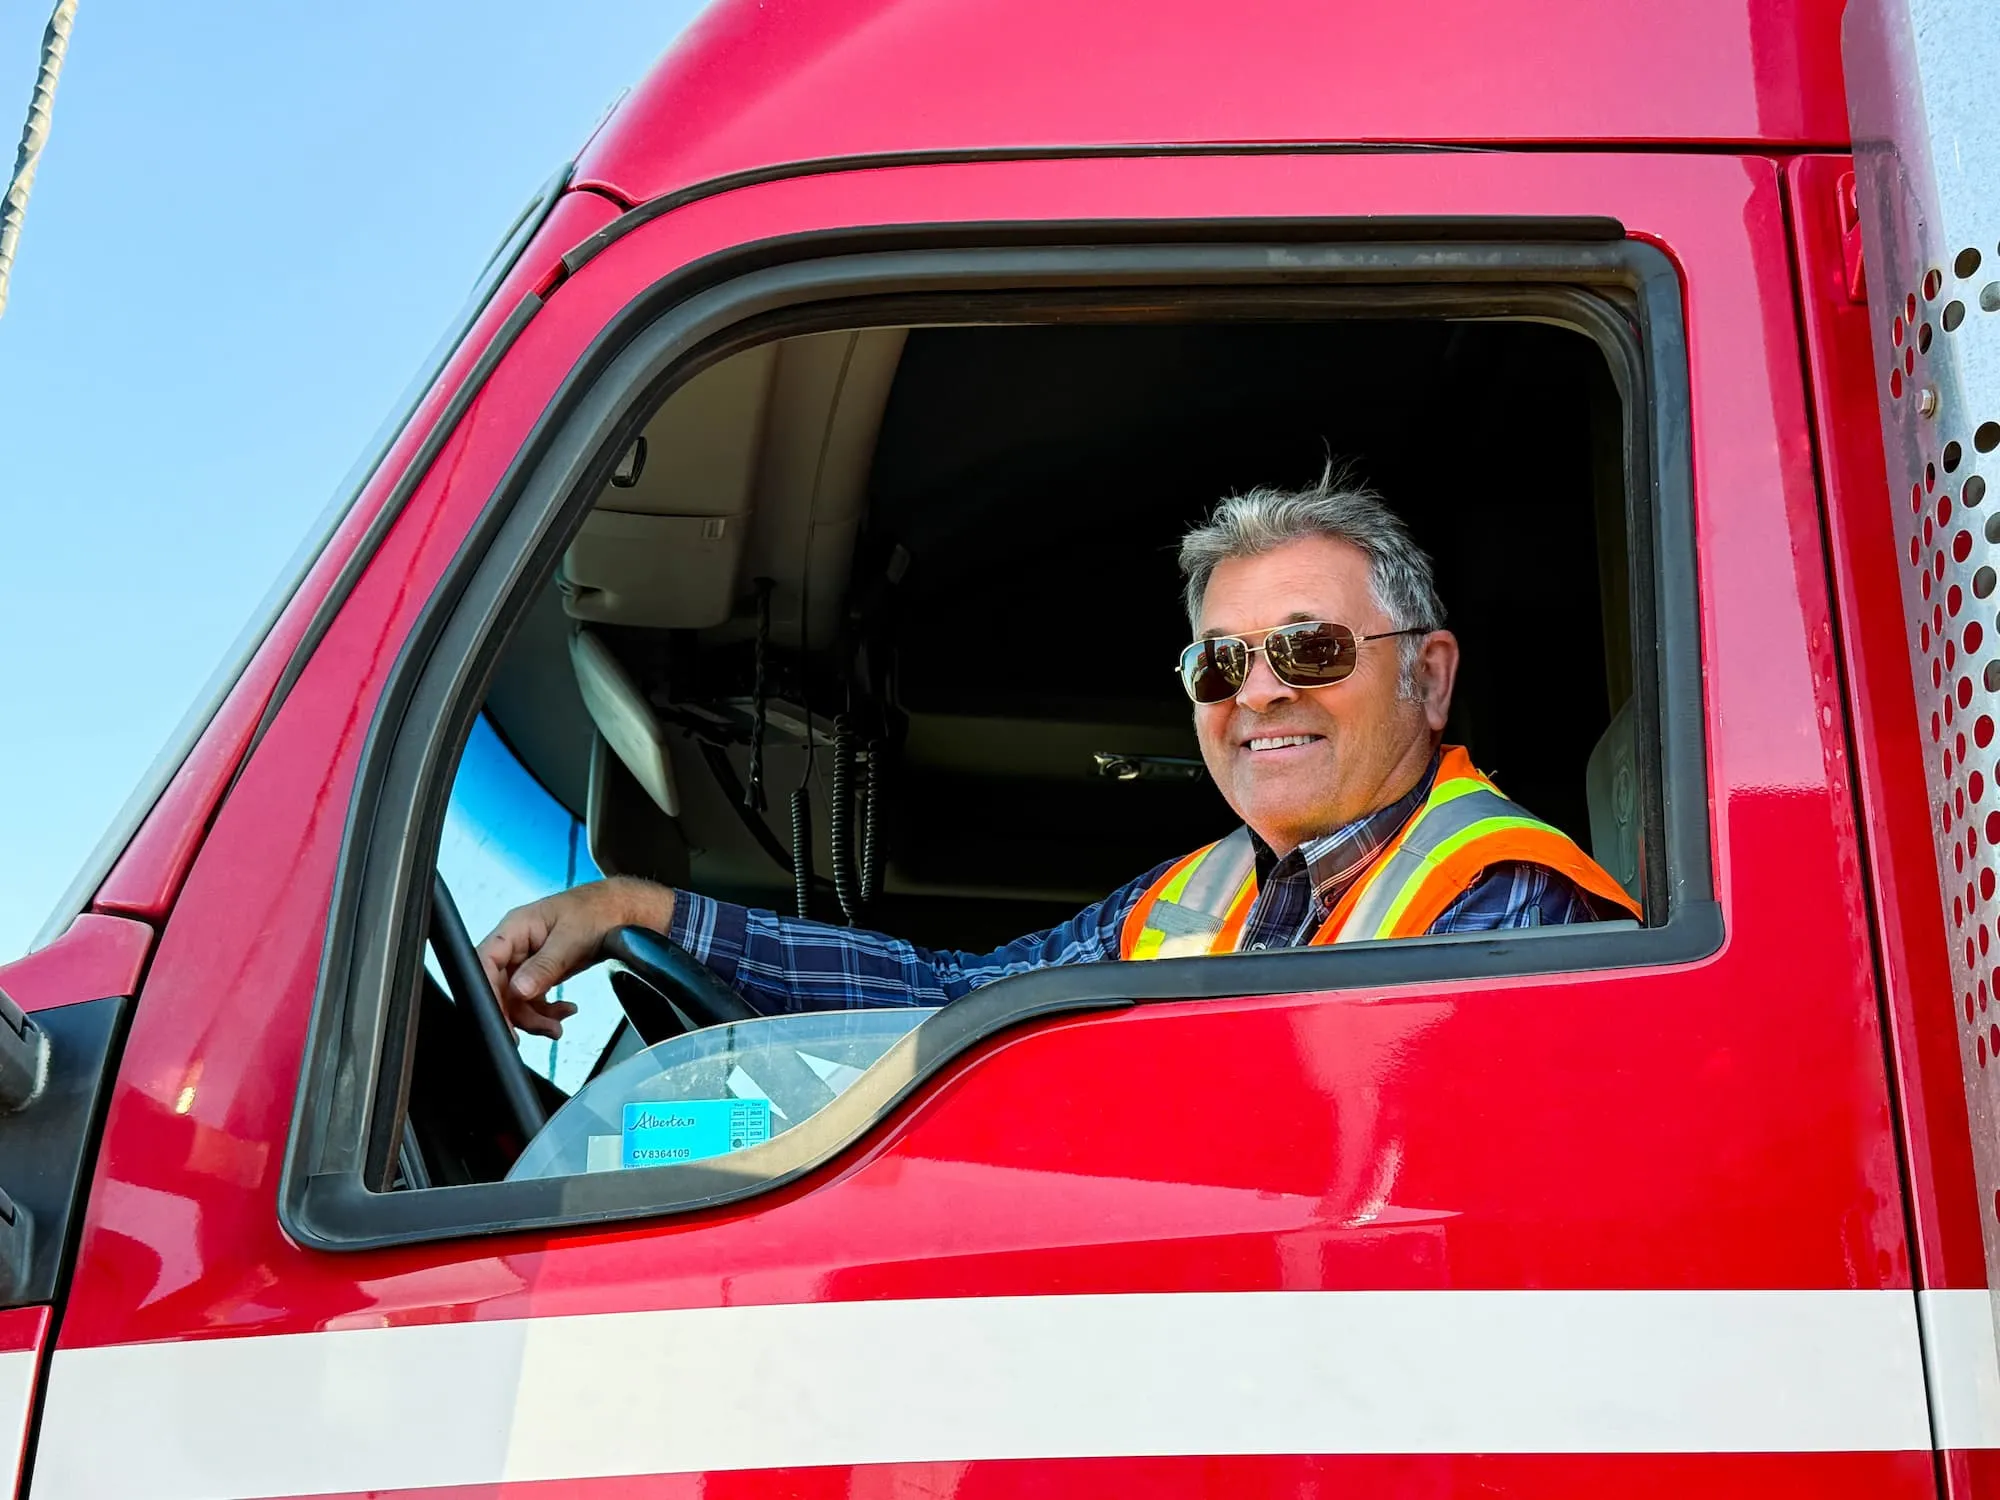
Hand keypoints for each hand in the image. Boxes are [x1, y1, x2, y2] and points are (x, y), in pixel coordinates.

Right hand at [476, 877, 674, 1038]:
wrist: (619, 911)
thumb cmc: (595, 910)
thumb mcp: (571, 939)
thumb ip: (545, 966)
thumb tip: (520, 990)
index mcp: (515, 928)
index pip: (486, 962)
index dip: (488, 993)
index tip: (501, 1019)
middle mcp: (516, 945)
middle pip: (499, 987)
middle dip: (518, 1013)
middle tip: (539, 1029)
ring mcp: (527, 960)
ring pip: (516, 999)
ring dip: (535, 1018)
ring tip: (556, 1027)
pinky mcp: (540, 972)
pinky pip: (532, 999)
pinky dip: (546, 1012)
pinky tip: (565, 1012)